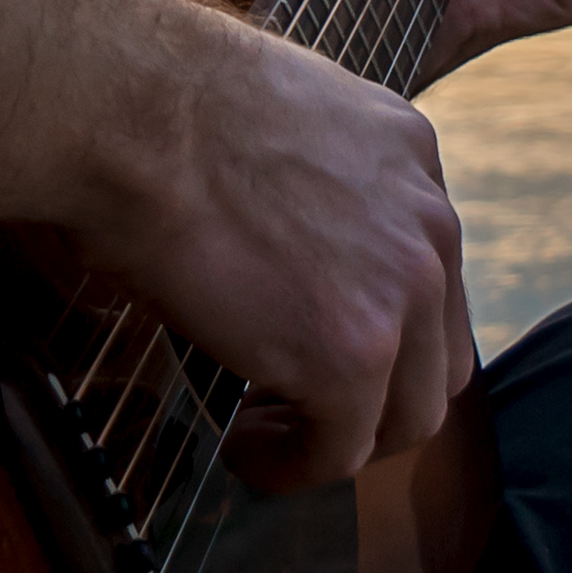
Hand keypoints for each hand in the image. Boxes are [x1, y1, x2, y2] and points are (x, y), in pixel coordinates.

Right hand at [63, 26, 472, 494]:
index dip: (376, 323)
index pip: (428, 272)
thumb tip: (275, 242)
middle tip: (295, 400)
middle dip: (375, 394)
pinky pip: (340, 452)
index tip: (305, 335)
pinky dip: (292, 467)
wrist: (132, 113)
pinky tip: (241, 448)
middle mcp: (429, 223)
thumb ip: (305, 185)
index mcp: (410, 154)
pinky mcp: (353, 356)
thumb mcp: (273, 122)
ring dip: (340, 436)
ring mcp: (402, 293)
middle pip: (439, 353)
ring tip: (262, 429)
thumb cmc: (159, 105)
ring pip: (408, 413)